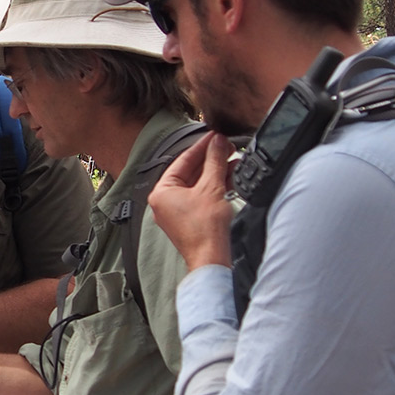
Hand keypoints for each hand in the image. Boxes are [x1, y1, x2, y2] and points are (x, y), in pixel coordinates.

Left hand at [146, 133, 235, 271]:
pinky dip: (215, 187)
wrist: (211, 258)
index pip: (182, 160)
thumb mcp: (211, 187)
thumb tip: (217, 142)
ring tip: (232, 159)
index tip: (215, 136)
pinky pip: (202, 196)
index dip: (202, 147)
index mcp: (162, 191)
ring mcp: (177, 212)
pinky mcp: (191, 220)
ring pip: (198, 184)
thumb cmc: (204, 229)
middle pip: (190, 172)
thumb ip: (214, 161)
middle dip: (211, 159)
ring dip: (216, 172)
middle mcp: (166, 201)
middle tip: (225, 146)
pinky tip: (230, 177)